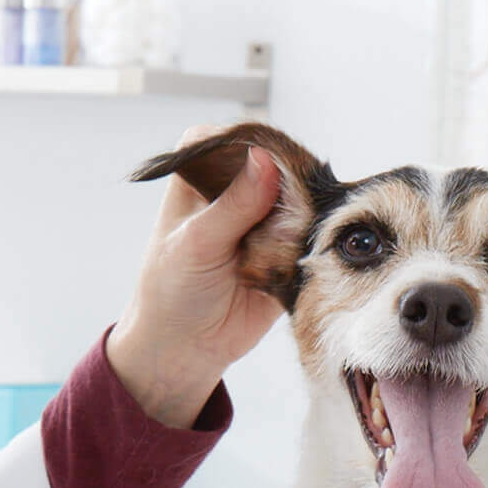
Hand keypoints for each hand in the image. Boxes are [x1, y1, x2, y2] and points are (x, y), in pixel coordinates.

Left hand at [107, 124, 285, 427]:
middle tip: (290, 211)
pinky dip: (315, 242)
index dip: (256, 147)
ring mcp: (265, 218)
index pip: (234, 138)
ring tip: (295, 240)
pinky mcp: (288, 248)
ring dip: (306, 215)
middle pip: (277, 164)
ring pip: (300, 198)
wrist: (185, 349)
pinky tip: (308, 255)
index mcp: (200, 175)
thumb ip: (233, 204)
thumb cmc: (171, 291)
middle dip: (292, 184)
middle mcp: (235, 189)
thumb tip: (267, 161)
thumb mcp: (196, 244)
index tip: (272, 169)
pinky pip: (312, 235)